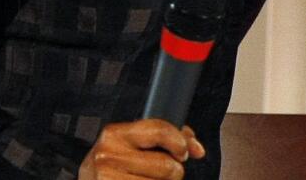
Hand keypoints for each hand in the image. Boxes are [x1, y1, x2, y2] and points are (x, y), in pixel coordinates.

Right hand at [79, 119, 204, 179]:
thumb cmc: (112, 165)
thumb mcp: (131, 145)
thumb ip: (165, 138)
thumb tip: (197, 148)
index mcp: (115, 134)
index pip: (159, 130)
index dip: (179, 143)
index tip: (184, 152)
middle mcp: (108, 155)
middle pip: (166, 166)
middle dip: (173, 172)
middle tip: (162, 173)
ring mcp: (107, 179)